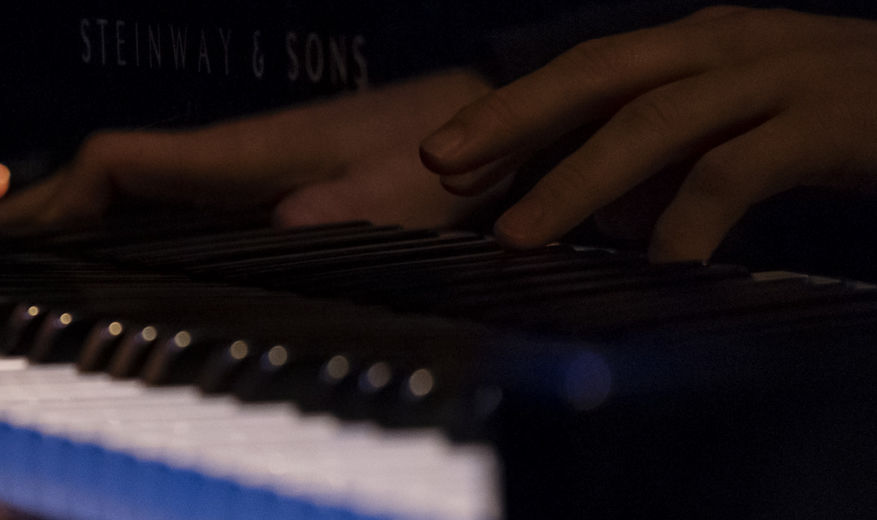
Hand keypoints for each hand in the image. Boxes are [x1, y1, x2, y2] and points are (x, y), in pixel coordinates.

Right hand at [0, 69, 500, 230]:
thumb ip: (340, 211)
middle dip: (47, 210)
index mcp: (240, 153)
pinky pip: (172, 201)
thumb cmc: (444, 151)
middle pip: (109, 177)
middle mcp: (229, 156)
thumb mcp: (398, 191)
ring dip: (82, 218)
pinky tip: (116, 254)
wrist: (489, 120)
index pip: (118, 161)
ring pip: (136, 189)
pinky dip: (126, 224)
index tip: (8, 227)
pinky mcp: (268, 182)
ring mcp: (245, 168)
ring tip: (33, 258)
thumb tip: (282, 225)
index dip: (56, 193)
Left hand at [422, 7, 876, 260]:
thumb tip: (607, 219)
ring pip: (656, 119)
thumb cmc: (857, 120)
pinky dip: (689, 219)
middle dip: (514, 119)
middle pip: (601, 72)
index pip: (588, 68)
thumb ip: (678, 168)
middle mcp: (733, 43)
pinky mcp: (830, 121)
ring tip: (522, 235)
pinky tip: (658, 263)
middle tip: (443, 166)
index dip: (514, 111)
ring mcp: (782, 75)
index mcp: (705, 40)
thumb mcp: (753, 133)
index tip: (445, 159)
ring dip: (579, 180)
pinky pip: (741, 168)